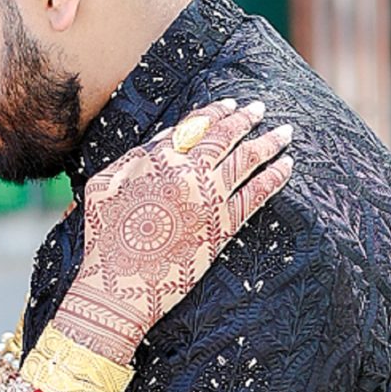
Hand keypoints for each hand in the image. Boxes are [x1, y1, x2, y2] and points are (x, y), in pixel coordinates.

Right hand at [57, 99, 292, 362]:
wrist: (120, 287)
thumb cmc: (103, 238)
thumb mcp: (104, 185)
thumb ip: (135, 158)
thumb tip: (166, 140)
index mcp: (157, 159)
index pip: (195, 125)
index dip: (216, 112)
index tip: (230, 104)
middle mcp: (187, 173)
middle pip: (225, 136)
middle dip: (246, 119)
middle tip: (260, 108)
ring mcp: (209, 199)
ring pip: (247, 159)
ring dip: (269, 142)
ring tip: (286, 132)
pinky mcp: (224, 226)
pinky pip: (257, 194)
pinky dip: (275, 177)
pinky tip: (287, 166)